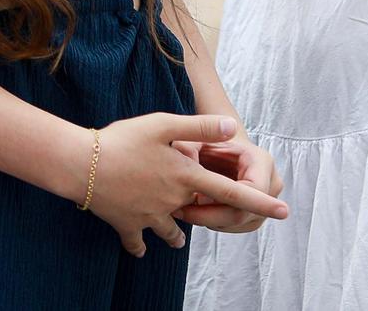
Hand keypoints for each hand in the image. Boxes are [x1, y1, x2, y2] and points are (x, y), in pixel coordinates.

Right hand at [85, 114, 287, 256]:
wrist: (82, 165)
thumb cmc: (123, 139)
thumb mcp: (163, 124)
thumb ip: (199, 126)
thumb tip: (232, 127)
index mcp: (186, 176)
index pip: (231, 191)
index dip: (260, 201)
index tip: (284, 211)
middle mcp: (173, 200)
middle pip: (199, 214)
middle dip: (205, 214)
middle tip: (199, 206)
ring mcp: (150, 216)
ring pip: (171, 232)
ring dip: (175, 232)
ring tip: (176, 233)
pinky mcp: (127, 225)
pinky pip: (138, 241)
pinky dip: (141, 243)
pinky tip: (140, 243)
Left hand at [172, 134, 283, 233]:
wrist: (224, 143)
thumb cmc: (212, 140)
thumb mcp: (198, 138)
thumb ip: (189, 149)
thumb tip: (184, 167)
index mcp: (261, 160)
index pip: (253, 190)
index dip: (222, 199)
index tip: (196, 198)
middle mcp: (272, 181)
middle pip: (246, 212)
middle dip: (212, 215)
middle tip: (184, 211)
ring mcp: (269, 200)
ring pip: (242, 223)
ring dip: (213, 221)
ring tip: (188, 210)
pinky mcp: (259, 212)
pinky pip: (239, 227)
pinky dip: (218, 223)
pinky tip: (200, 214)